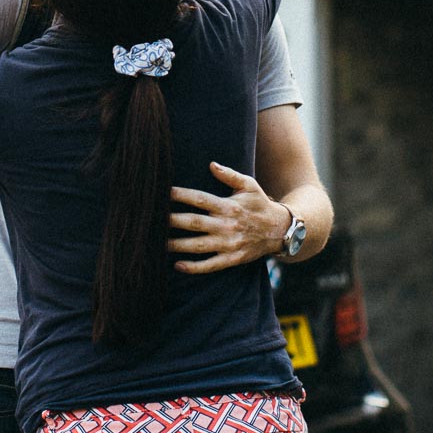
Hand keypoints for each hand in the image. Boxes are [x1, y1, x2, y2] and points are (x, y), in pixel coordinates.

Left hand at [168, 162, 289, 273]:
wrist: (279, 230)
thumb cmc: (260, 204)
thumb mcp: (249, 185)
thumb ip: (229, 175)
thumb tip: (211, 165)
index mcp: (228, 206)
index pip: (199, 198)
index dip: (180, 195)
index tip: (164, 192)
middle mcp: (226, 225)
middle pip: (193, 222)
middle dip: (172, 221)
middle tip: (152, 219)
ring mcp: (228, 244)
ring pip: (197, 245)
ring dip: (177, 245)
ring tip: (158, 242)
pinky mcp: (231, 259)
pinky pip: (210, 265)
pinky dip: (194, 267)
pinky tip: (178, 265)